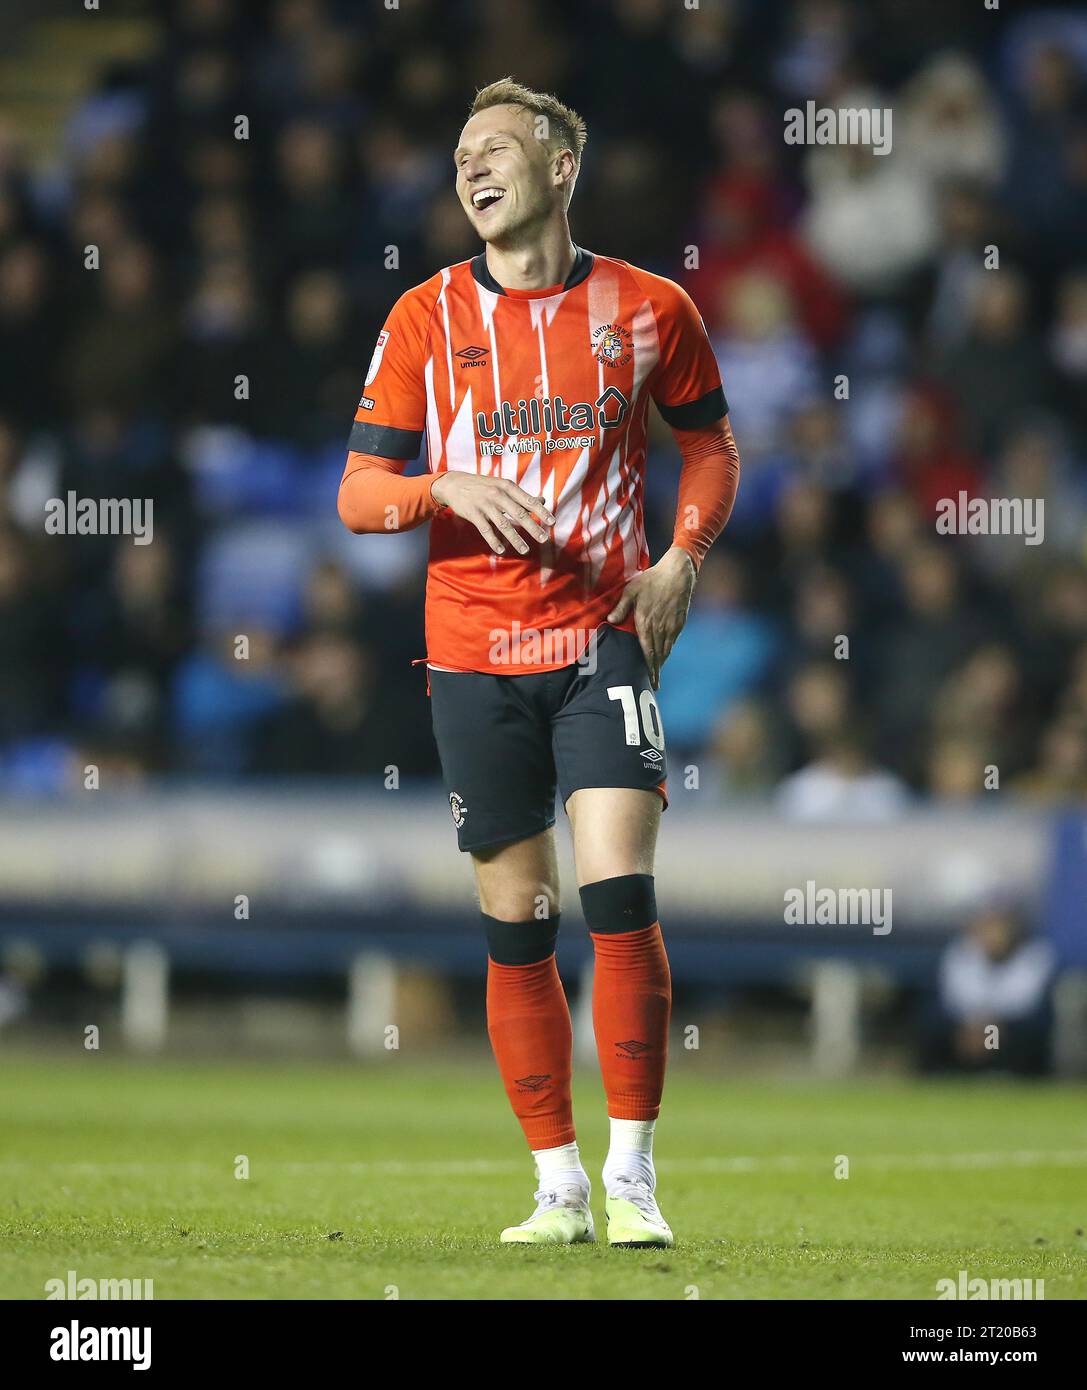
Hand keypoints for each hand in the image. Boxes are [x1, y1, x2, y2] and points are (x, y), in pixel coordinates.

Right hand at [431, 473, 554, 555]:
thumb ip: (521, 496)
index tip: (552, 522)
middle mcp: (497, 495)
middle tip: (544, 539)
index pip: (528, 500)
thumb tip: (543, 500)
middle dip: (532, 527)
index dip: (541, 511)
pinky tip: (501, 550)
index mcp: (507, 486)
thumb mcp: (502, 486)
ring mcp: (485, 504)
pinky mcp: (473, 514)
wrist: (454, 484)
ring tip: (525, 550)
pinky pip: (486, 530)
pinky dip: (493, 541)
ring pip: (503, 525)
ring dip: (515, 539)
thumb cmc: (483, 486)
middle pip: (518, 513)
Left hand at [607, 545, 695, 688]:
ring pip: (666, 650)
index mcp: (646, 623)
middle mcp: (660, 628)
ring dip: (661, 663)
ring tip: (656, 675)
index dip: (648, 668)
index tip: (648, 681)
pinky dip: (668, 651)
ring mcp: (672, 626)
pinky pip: (673, 641)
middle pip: (657, 655)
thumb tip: (611, 620)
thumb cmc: (651, 580)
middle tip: (652, 685)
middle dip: (654, 671)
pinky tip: (663, 656)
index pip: (646, 652)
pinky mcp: (679, 622)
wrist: (678, 573)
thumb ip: (621, 607)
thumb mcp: (631, 590)